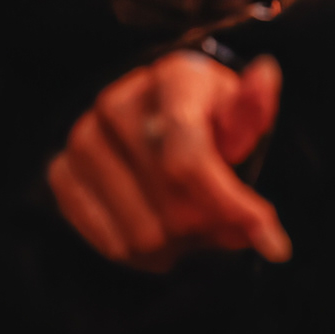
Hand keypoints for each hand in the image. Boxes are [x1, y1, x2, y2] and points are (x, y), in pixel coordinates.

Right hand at [48, 50, 289, 271]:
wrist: (154, 117)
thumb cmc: (207, 117)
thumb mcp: (237, 111)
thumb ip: (251, 111)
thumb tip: (265, 76)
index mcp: (173, 77)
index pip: (191, 158)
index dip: (231, 207)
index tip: (273, 242)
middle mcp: (118, 102)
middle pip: (172, 207)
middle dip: (212, 229)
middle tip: (231, 228)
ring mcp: (83, 138)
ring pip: (142, 236)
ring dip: (181, 247)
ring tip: (196, 228)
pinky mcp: (61, 173)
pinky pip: (109, 245)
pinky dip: (144, 257)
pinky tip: (163, 233)